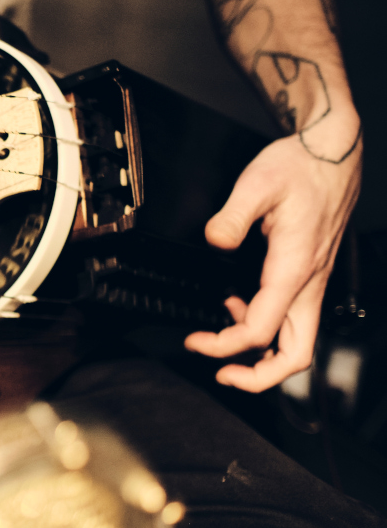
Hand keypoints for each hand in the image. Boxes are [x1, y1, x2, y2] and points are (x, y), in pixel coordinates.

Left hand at [184, 121, 360, 391]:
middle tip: (221, 372)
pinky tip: (237, 305)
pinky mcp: (309, 275)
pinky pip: (293, 318)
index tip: (195, 342)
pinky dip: (266, 326)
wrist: (332, 152)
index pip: (260, 330)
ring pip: (297, 341)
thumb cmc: (300, 167)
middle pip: (295, 355)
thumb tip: (215, 239)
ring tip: (221, 340)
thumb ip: (233, 214)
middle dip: (259, 376)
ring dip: (263, 354)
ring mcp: (312, 282)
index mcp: (294, 268)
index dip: (224, 346)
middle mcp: (309, 282)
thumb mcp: (258, 182)